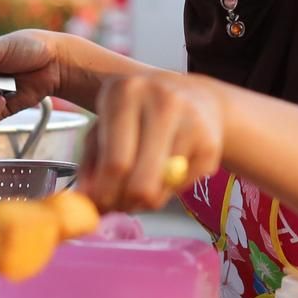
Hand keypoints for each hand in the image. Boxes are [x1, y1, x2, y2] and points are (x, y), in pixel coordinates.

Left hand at [78, 72, 223, 211]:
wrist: (196, 98)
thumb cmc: (141, 112)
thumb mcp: (107, 124)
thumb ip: (92, 161)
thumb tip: (86, 199)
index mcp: (126, 91)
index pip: (114, 162)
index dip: (105, 194)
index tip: (99, 205)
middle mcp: (162, 102)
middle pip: (140, 181)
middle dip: (126, 203)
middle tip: (120, 204)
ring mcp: (191, 122)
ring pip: (161, 189)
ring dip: (146, 200)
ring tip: (139, 187)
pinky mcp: (210, 144)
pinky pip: (181, 187)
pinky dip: (168, 190)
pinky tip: (165, 173)